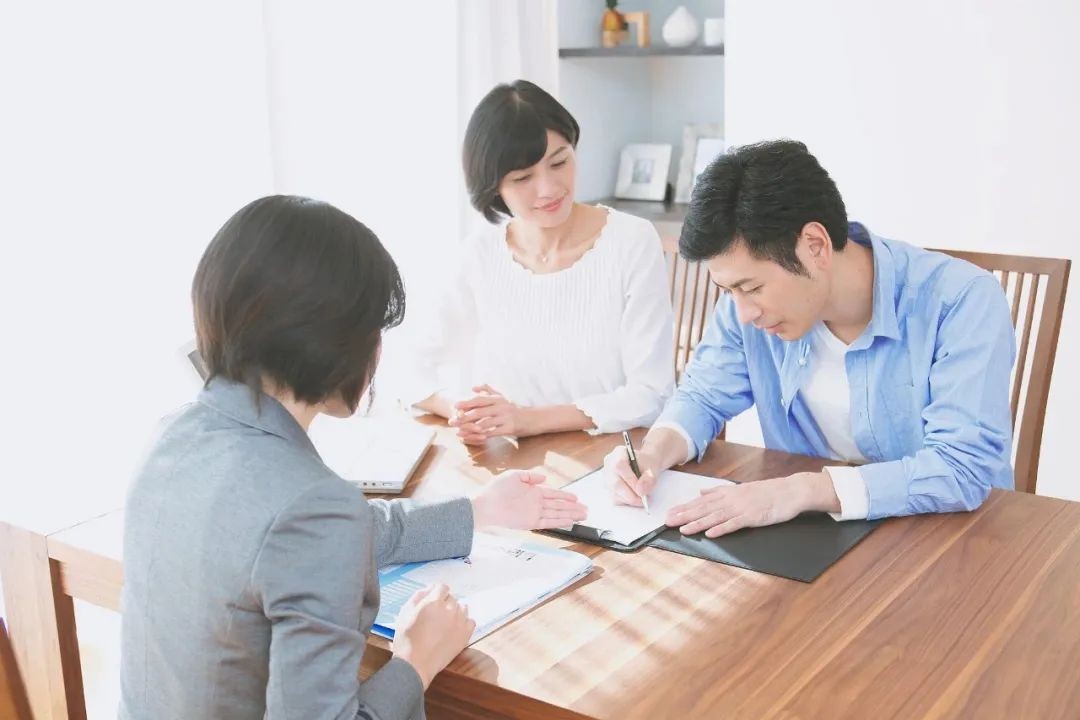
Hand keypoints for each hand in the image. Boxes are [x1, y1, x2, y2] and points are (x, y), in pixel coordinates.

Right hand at [392, 583, 474, 688]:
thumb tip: (429, 589)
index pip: (442, 587)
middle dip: (444, 603)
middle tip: (436, 615)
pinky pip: (471, 621)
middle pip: (452, 598)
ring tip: (445, 622)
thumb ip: (418, 596)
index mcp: (434, 602)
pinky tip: (455, 629)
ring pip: (463, 608)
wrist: (416, 664)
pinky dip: (464, 622)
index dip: (437, 592)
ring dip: (455, 611)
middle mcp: (450, 609)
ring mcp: (459, 622)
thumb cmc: (407, 639)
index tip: (434, 599)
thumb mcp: (405, 613)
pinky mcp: (465, 635)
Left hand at [449, 385, 527, 444]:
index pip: (479, 400)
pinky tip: (473, 438)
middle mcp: (501, 406)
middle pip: (479, 411)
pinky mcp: (509, 428)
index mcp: (498, 399)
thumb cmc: (516, 409)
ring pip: (484, 423)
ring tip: (458, 431)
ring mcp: (506, 417)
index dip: (466, 403)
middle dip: (464, 417)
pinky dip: (482, 435)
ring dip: (469, 428)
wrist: (534, 418)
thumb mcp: (503, 397)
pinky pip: (492, 432)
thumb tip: (472, 387)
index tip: (454, 406)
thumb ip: (488, 390)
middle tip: (452, 421)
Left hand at [472, 470, 586, 529]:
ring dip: (570, 515)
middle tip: (586, 509)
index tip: (577, 497)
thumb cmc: (496, 489)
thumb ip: (530, 476)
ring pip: (557, 514)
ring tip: (583, 516)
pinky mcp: (530, 523)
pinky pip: (548, 523)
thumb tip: (544, 478)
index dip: (566, 496)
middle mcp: (536, 503)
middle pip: (559, 505)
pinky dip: (559, 522)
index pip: (554, 494)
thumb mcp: (514, 475)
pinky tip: (569, 522)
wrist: (485, 505)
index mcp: (533, 491)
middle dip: (572, 507)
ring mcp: (534, 513)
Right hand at [603, 444, 663, 507]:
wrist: (644, 466)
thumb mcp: (653, 468)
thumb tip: (641, 491)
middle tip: (643, 500)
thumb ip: (649, 478)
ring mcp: (606, 476)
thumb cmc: (647, 465)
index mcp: (619, 453)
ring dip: (630, 499)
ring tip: (642, 497)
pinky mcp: (607, 488)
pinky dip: (627, 501)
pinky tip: (634, 496)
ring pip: (614, 493)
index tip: (642, 491)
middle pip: (615, 483)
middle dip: (631, 495)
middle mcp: (609, 464)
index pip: (620, 466)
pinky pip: (615, 499)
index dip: (630, 480)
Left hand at [665, 472, 830, 537]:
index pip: (701, 502)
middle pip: (704, 509)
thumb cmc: (766, 492)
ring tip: (683, 530)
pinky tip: (710, 533)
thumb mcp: (740, 489)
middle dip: (684, 516)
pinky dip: (721, 528)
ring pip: (715, 516)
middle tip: (668, 522)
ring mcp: (742, 508)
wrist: (790, 491)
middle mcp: (731, 499)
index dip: (684, 508)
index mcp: (727, 493)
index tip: (669, 513)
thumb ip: (719, 492)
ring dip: (698, 523)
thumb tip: (701, 493)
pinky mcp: (753, 517)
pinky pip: (734, 524)